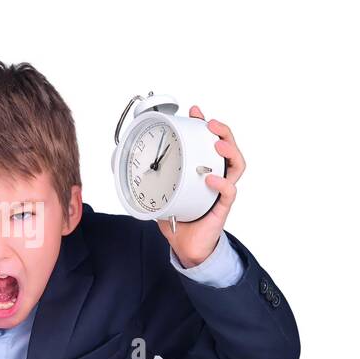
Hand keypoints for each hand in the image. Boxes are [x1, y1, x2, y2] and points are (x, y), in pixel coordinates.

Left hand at [157, 106, 244, 267]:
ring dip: (229, 150)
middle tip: (209, 123)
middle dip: (222, 131)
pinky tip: (210, 179)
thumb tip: (123, 168)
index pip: (209, 142)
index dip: (205, 125)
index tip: (194, 112)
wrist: (186, 245)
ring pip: (236, 165)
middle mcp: (217, 176)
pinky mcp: (222, 207)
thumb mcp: (160, 193)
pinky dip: (221, 183)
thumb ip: (149, 179)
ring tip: (217, 143)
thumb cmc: (178, 217)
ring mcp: (221, 191)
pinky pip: (229, 192)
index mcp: (204, 170)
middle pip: (228, 147)